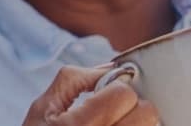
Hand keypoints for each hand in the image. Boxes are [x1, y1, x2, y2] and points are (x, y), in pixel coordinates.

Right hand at [22, 65, 158, 125]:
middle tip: (112, 108)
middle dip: (131, 104)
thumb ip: (75, 80)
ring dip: (136, 120)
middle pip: (146, 112)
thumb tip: (111, 68)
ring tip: (113, 122)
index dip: (114, 87)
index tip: (102, 93)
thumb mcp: (44, 106)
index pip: (124, 94)